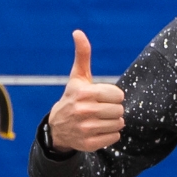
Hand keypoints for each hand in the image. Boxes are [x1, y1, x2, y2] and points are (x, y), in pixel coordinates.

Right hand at [45, 29, 126, 153]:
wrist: (57, 127)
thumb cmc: (73, 97)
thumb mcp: (78, 77)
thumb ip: (82, 55)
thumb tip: (78, 32)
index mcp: (84, 93)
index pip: (118, 95)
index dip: (113, 96)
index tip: (101, 97)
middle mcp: (83, 111)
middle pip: (120, 110)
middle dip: (113, 109)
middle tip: (100, 109)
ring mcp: (85, 129)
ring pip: (119, 124)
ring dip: (113, 122)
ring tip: (99, 119)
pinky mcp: (89, 144)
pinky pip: (114, 138)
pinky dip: (110, 135)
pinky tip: (98, 130)